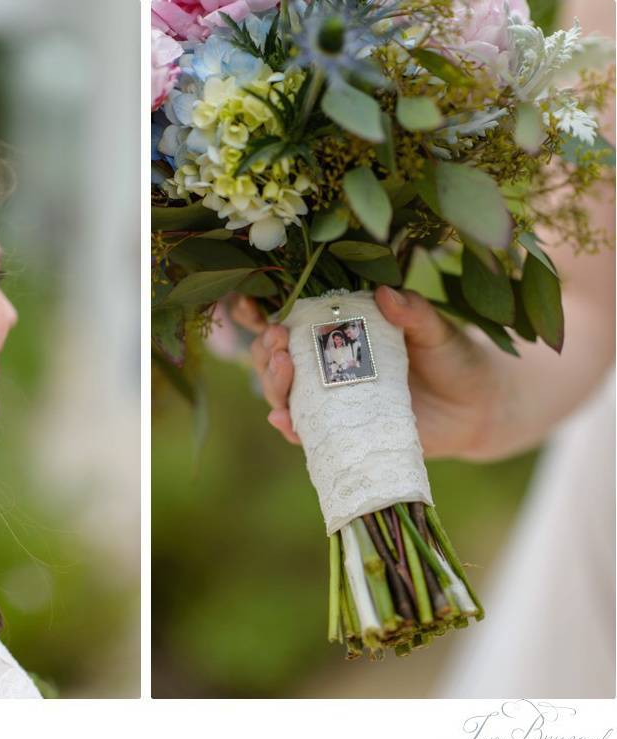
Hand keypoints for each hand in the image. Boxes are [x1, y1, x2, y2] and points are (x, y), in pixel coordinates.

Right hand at [231, 287, 501, 459]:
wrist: (481, 409)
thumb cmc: (455, 360)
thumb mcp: (435, 331)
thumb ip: (413, 313)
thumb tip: (386, 294)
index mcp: (343, 337)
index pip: (296, 326)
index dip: (270, 320)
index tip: (266, 313)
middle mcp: (330, 370)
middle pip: (280, 362)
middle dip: (267, 353)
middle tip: (276, 343)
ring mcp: (335, 404)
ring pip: (286, 396)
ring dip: (274, 385)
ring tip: (281, 371)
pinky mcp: (345, 435)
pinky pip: (308, 433)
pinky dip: (290, 428)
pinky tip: (282, 420)